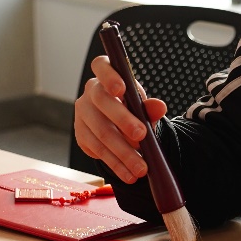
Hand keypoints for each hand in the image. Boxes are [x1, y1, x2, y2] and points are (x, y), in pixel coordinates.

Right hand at [73, 55, 166, 183]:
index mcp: (106, 76)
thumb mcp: (144, 107)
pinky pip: (98, 151)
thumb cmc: (133, 110)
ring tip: (141, 168)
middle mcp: (90, 93)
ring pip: (100, 132)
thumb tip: (159, 107)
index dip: (109, 75)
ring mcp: (82, 114)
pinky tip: (129, 174)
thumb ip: (151, 107)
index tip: (122, 88)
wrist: (121, 129)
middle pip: (101, 102)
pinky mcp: (81, 135)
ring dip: (122, 152)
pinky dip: (116, 164)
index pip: (101, 66)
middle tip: (141, 136)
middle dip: (122, 120)